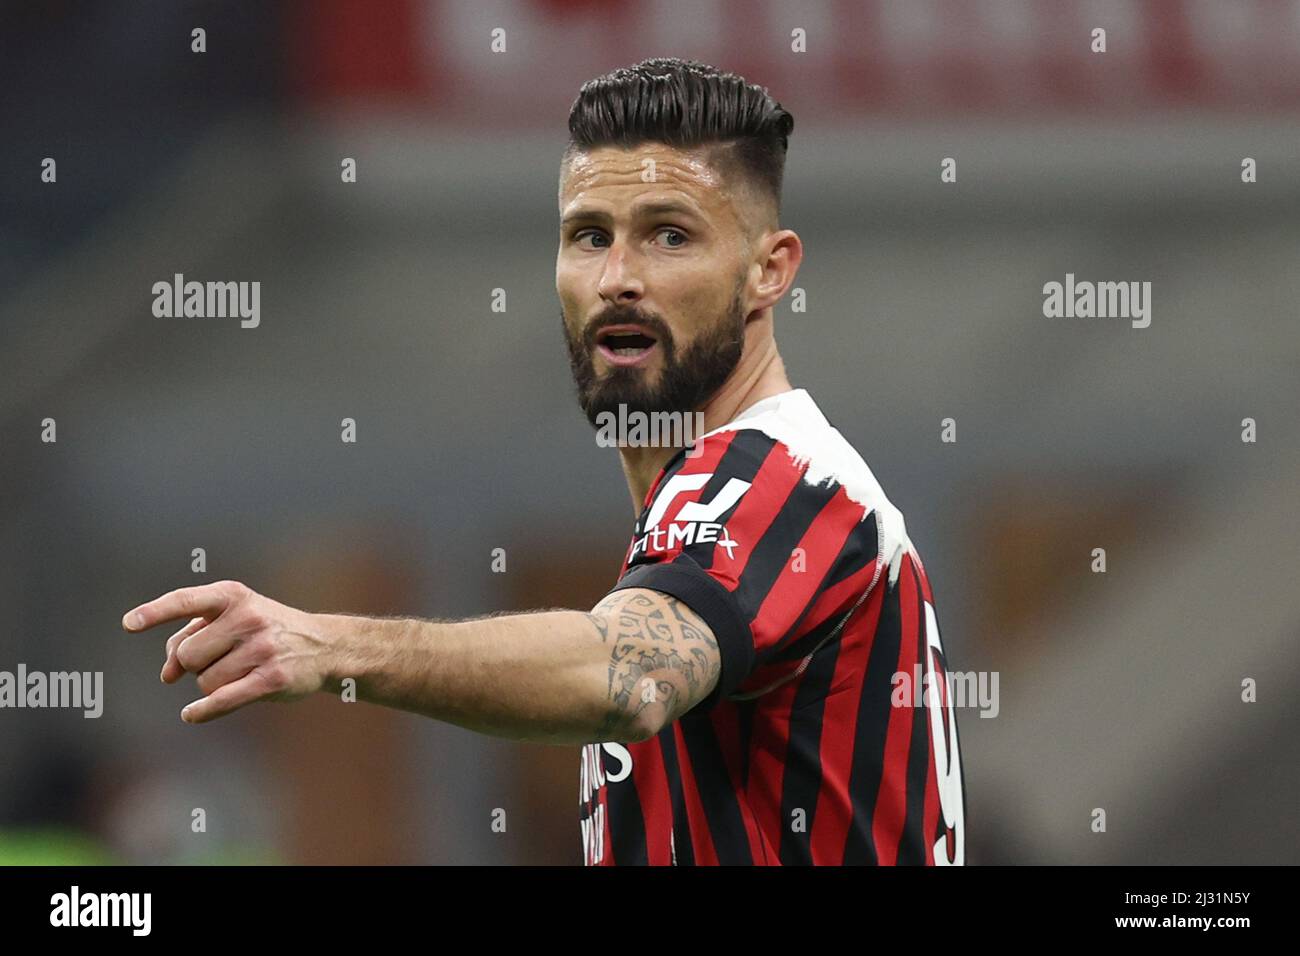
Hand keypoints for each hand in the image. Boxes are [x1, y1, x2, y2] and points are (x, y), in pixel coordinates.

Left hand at [123, 580, 332, 723]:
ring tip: (240, 672)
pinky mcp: (272, 679)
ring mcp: (262, 649)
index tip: (128, 624)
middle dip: (193, 664)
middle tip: (216, 660)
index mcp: (234, 596)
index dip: (155, 613)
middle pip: (188, 654)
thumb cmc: (267, 630)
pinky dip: (202, 711)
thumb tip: (167, 675)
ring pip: (204, 681)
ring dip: (212, 684)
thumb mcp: (234, 617)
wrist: (324, 646)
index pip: (186, 601)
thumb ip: (192, 636)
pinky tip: (190, 715)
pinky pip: (222, 700)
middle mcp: (248, 618)